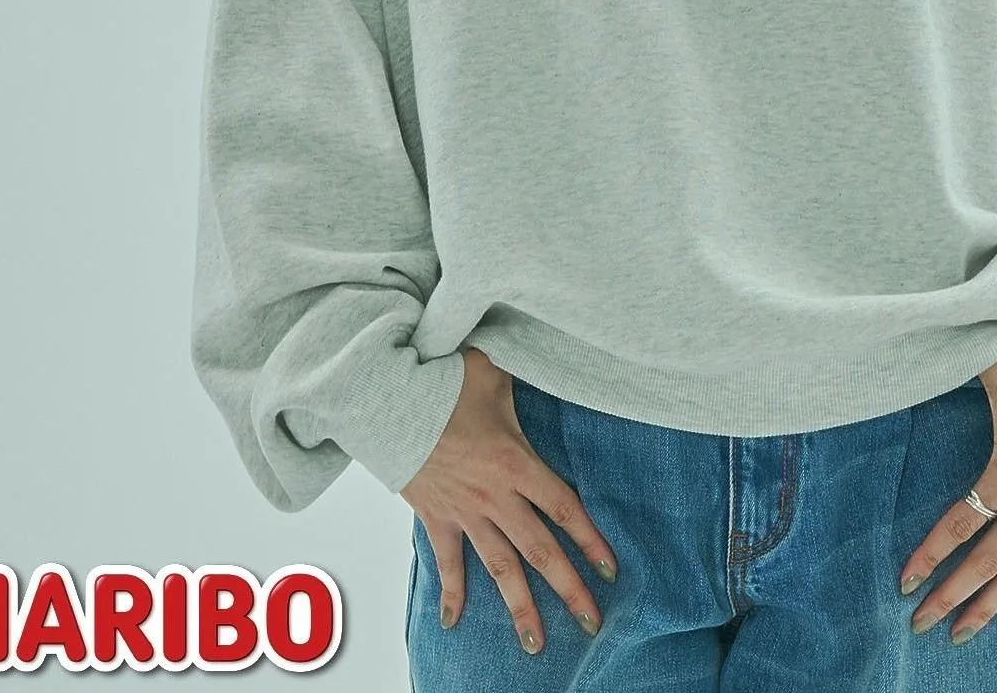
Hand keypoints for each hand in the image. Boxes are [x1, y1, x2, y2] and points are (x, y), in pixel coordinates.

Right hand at [399, 346, 618, 655]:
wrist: (386, 402)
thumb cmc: (441, 381)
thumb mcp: (493, 370)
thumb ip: (522, 373)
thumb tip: (543, 353)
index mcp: (516, 463)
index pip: (564, 507)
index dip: (590, 539)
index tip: (611, 568)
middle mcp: (495, 497)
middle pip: (540, 550)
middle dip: (568, 588)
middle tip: (592, 621)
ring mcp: (464, 512)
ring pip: (500, 568)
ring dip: (519, 607)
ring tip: (537, 644)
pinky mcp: (435, 517)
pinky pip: (447, 562)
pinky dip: (451, 593)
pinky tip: (454, 624)